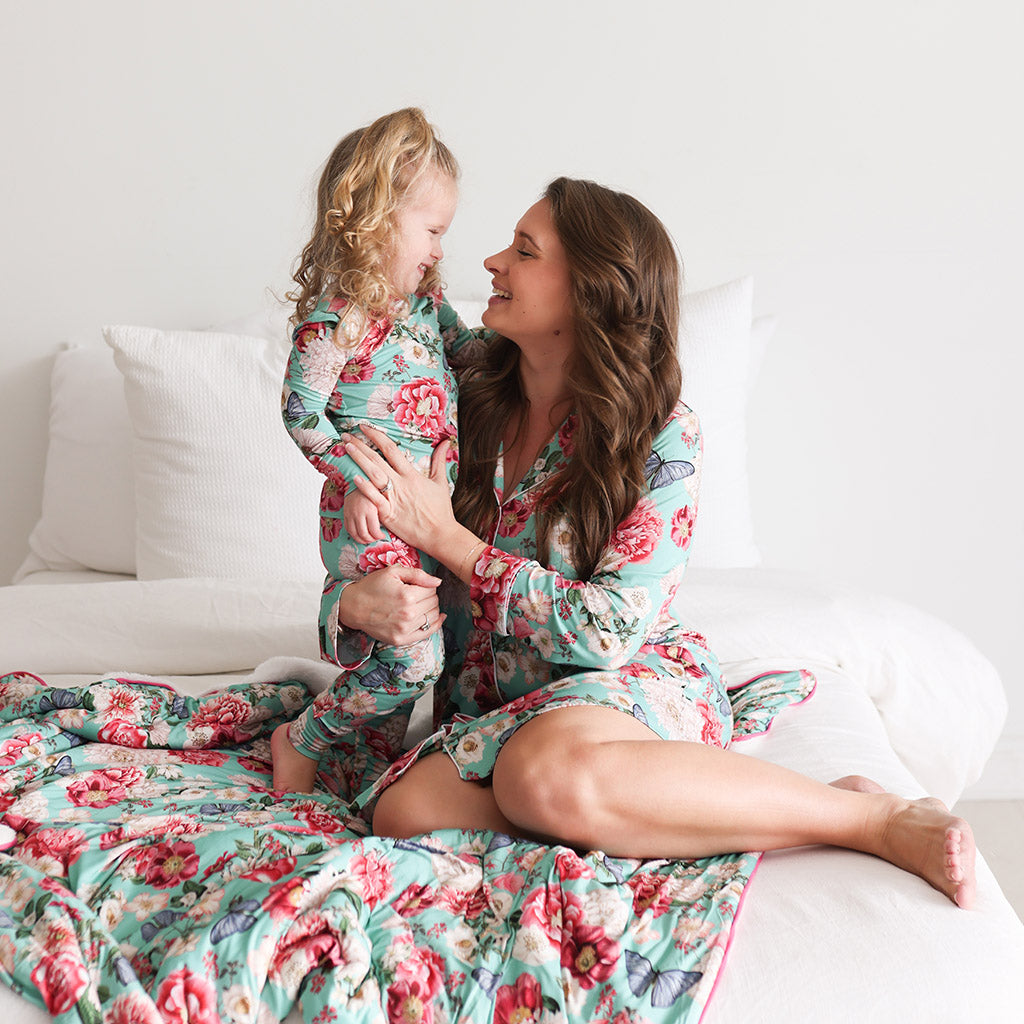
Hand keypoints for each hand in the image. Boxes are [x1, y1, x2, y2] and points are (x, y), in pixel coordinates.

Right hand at [337, 563, 444, 645]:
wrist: (353, 607)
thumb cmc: (372, 587)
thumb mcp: (392, 572)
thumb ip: (417, 574)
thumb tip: (438, 581)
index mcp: (407, 595)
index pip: (432, 590)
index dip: (428, 586)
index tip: (419, 586)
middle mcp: (408, 614)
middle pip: (434, 603)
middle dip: (430, 596)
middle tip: (419, 594)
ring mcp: (405, 629)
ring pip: (433, 617)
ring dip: (432, 609)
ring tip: (423, 604)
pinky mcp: (401, 639)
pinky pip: (427, 632)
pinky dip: (436, 624)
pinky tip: (438, 618)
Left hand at [342, 424, 456, 556]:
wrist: (440, 534)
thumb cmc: (441, 510)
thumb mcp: (441, 482)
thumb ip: (439, 460)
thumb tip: (445, 443)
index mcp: (412, 475)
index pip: (391, 449)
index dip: (376, 436)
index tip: (365, 428)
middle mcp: (401, 484)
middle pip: (377, 459)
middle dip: (360, 445)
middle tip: (347, 435)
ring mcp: (394, 498)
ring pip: (373, 475)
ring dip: (358, 460)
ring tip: (346, 448)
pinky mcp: (389, 514)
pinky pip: (375, 499)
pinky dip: (365, 488)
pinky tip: (354, 478)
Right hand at [344, 488, 384, 543]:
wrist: (358, 482)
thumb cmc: (372, 491)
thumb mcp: (380, 502)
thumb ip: (380, 516)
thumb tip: (383, 529)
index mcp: (370, 510)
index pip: (374, 531)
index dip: (379, 536)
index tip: (382, 536)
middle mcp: (359, 513)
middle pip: (364, 535)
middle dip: (371, 540)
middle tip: (375, 538)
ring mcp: (350, 514)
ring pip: (354, 534)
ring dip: (361, 540)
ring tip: (368, 539)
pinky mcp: (345, 514)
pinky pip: (348, 529)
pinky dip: (353, 534)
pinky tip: (359, 534)